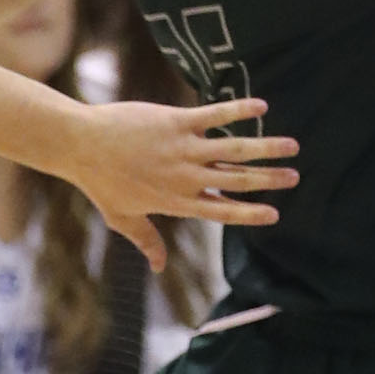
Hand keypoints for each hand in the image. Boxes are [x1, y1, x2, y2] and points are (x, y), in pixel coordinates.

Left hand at [69, 96, 297, 271]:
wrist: (79, 144)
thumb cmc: (99, 182)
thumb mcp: (122, 218)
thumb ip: (146, 241)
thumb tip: (158, 267)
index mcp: (176, 202)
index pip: (221, 211)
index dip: (249, 213)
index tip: (274, 214)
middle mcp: (185, 177)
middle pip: (236, 181)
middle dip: (269, 180)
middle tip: (295, 177)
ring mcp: (182, 149)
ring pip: (234, 149)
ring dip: (266, 147)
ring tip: (292, 146)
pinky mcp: (176, 122)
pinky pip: (215, 115)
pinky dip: (239, 110)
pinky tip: (262, 106)